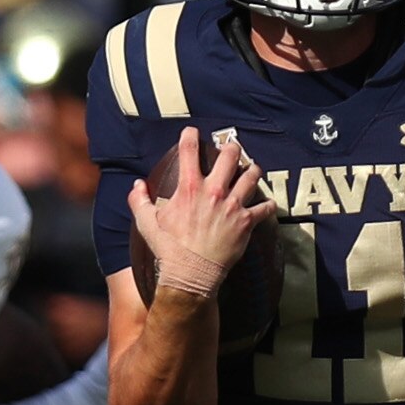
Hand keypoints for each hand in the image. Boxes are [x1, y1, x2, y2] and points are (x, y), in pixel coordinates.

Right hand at [131, 125, 272, 300]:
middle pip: (230, 156)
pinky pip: (264, 208)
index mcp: (189, 187)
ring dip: (253, 171)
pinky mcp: (246, 222)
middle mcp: (214, 191)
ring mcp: (232, 206)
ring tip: (252, 170)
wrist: (190, 273)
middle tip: (232, 150)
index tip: (192, 132)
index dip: (190, 136)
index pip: (189, 150)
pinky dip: (267, 206)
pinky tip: (267, 204)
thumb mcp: (146, 222)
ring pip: (252, 176)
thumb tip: (136, 185)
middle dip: (232, 149)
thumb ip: (138, 200)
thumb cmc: (168, 249)